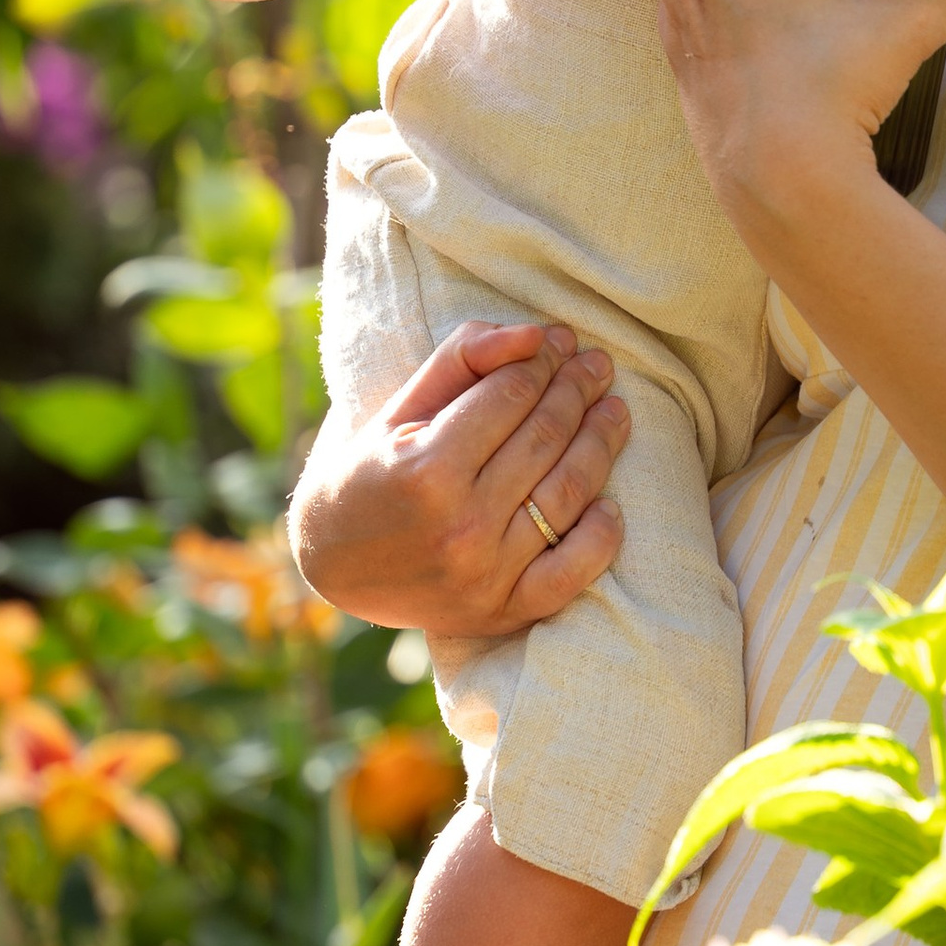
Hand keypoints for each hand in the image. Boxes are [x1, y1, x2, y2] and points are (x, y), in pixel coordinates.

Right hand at [288, 321, 629, 633]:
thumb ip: (460, 363)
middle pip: (545, 438)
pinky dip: (601, 535)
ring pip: (567, 494)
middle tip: (596, 365)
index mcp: (427, 469)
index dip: (543, 360)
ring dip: (601, 443)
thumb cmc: (368, 473)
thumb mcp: (397, 410)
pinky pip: (573, 571)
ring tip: (614, 409)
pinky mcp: (503, 611)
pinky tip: (610, 501)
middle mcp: (461, 524)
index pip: (511, 396)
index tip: (562, 341)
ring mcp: (486, 573)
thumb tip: (533, 335)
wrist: (332, 565)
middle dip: (576, 391)